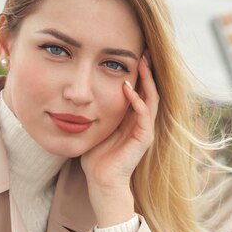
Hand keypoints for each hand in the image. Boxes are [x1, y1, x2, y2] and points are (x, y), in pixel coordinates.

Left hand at [80, 52, 158, 190]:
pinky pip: (144, 114)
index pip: (140, 90)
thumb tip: (80, 95)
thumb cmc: (96, 158)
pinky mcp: (144, 138)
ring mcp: (145, 130)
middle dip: (147, 70)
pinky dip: (136, 100)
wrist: (102, 181)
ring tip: (141, 61)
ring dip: (146, 80)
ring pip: (151, 98)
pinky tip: (128, 88)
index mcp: (131, 119)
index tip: (133, 54)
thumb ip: (95, 112)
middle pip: (150, 90)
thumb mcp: (95, 127)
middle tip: (144, 50)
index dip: (138, 73)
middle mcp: (142, 122)